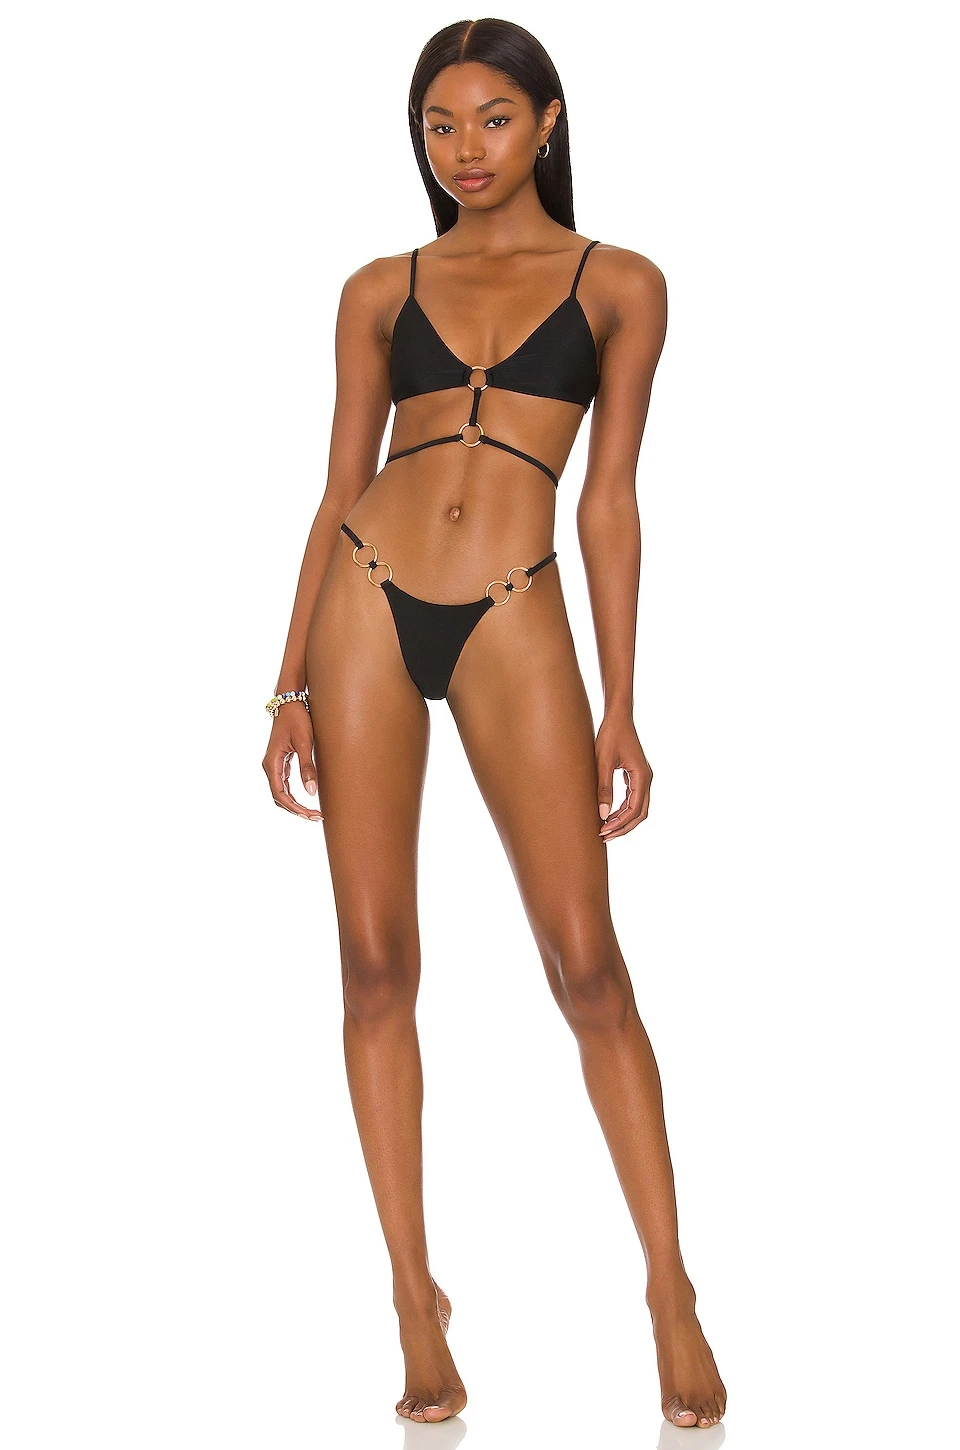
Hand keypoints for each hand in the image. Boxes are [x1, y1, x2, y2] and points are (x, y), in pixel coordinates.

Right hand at [262, 703, 322, 820]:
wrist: (290, 701)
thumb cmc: (297, 719)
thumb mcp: (304, 742)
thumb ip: (308, 767)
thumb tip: (312, 792)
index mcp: (272, 763)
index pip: (280, 795)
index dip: (295, 808)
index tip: (311, 815)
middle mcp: (270, 766)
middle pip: (279, 797)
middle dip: (296, 810)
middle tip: (317, 817)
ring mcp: (275, 764)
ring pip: (282, 792)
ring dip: (295, 804)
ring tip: (314, 812)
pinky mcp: (282, 761)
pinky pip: (285, 784)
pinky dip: (294, 794)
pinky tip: (308, 799)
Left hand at [595, 714, 651, 840]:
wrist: (618, 717)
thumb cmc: (610, 735)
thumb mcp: (602, 762)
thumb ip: (604, 788)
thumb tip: (603, 814)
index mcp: (642, 776)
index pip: (634, 810)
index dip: (619, 823)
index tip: (603, 830)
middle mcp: (646, 779)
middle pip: (640, 813)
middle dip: (623, 827)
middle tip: (604, 836)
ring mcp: (643, 777)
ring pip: (638, 808)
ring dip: (624, 820)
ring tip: (605, 829)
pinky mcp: (636, 775)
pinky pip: (634, 799)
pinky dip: (623, 810)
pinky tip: (610, 814)